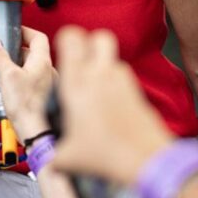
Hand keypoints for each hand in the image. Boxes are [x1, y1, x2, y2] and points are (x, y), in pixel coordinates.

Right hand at [0, 27, 52, 141]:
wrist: (35, 133)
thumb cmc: (27, 106)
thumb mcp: (7, 76)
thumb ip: (0, 57)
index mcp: (42, 62)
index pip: (37, 38)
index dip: (23, 33)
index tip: (10, 34)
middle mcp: (44, 72)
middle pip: (22, 58)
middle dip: (1, 64)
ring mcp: (41, 87)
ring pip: (17, 77)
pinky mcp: (36, 101)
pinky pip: (19, 92)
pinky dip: (6, 96)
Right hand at [52, 27, 174, 186]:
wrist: (145, 159)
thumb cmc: (105, 154)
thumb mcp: (68, 158)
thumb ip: (55, 156)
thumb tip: (53, 160)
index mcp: (77, 82)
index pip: (72, 37)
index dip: (66, 38)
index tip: (62, 51)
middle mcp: (101, 75)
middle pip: (99, 36)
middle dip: (90, 43)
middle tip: (81, 62)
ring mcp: (122, 81)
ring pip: (113, 57)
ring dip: (104, 65)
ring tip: (95, 87)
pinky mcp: (138, 91)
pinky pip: (125, 76)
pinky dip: (116, 82)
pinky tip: (111, 103)